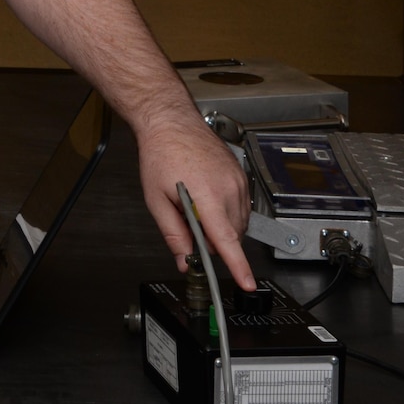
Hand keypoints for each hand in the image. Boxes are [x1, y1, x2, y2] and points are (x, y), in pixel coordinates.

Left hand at [136, 118, 255, 290]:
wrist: (171, 122)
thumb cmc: (162, 153)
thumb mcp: (157, 199)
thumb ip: (173, 234)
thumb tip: (184, 259)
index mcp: (207, 197)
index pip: (227, 241)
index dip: (238, 266)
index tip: (246, 282)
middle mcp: (229, 189)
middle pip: (231, 236)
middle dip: (213, 241)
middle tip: (189, 226)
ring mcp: (238, 181)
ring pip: (238, 223)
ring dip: (221, 226)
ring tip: (195, 206)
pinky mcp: (241, 176)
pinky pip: (241, 207)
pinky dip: (226, 212)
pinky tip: (207, 198)